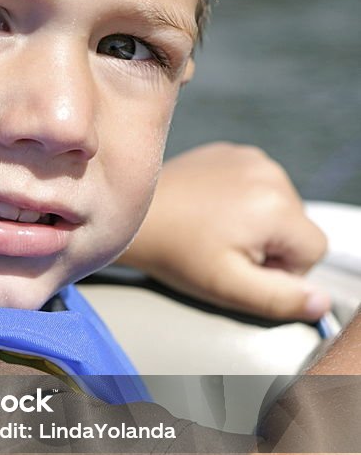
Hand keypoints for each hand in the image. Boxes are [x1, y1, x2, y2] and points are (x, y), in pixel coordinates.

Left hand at [119, 142, 329, 321]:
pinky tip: (210, 212)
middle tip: (223, 250)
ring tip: (214, 231)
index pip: (314, 250)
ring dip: (256, 225)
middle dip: (269, 246)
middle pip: (297, 227)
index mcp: (276, 206)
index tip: (242, 267)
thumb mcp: (228, 286)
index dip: (283, 270)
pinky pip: (258, 186)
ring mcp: (251, 158)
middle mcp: (271, 173)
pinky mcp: (233, 152)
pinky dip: (242, 203)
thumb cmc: (176, 253)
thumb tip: (321, 302)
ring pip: (280, 207)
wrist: (133, 217)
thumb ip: (280, 298)